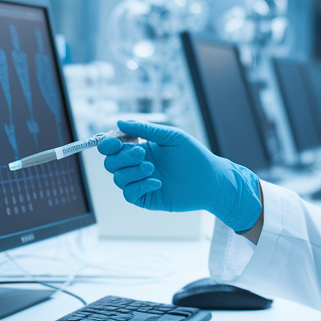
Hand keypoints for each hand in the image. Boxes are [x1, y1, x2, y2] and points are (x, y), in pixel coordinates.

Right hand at [98, 120, 262, 232]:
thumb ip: (146, 129)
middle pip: (110, 163)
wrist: (211, 180)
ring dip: (132, 171)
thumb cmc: (194, 155)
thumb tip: (120, 122)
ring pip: (118, 178)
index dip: (108, 144)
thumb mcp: (171, 136)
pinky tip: (157, 182)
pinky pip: (129, 194)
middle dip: (122, 157)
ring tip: (153, 168)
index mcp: (140, 148)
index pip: (113, 147)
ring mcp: (140, 182)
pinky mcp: (146, 198)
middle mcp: (136, 165)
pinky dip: (140, 186)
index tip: (115, 141)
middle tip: (142, 153)